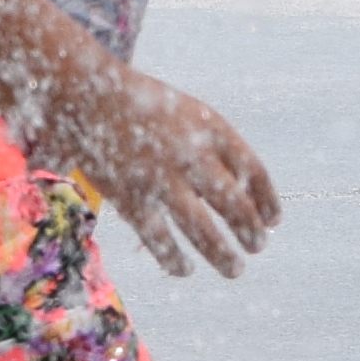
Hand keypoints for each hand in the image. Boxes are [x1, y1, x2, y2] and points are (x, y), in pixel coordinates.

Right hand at [80, 73, 280, 282]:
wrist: (86, 91)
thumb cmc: (143, 104)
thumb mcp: (188, 114)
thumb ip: (215, 148)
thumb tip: (244, 195)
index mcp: (209, 128)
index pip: (252, 171)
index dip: (267, 200)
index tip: (273, 221)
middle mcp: (189, 153)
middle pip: (233, 204)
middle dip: (250, 231)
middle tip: (257, 247)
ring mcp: (159, 178)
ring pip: (202, 230)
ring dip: (222, 255)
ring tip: (235, 269)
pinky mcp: (130, 199)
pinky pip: (160, 240)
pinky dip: (174, 259)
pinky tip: (184, 268)